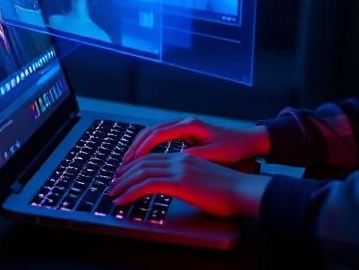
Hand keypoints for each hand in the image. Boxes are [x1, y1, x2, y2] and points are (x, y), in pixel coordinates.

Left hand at [109, 152, 270, 216]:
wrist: (245, 190)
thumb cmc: (231, 189)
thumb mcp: (206, 179)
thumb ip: (191, 179)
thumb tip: (182, 188)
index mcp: (186, 157)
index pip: (154, 157)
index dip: (136, 165)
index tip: (125, 175)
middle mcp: (180, 159)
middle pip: (144, 162)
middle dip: (124, 173)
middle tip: (113, 183)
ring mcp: (179, 168)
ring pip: (141, 172)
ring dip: (123, 183)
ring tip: (113, 194)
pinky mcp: (179, 182)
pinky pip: (146, 185)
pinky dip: (130, 192)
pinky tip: (123, 201)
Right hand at [121, 116, 269, 165]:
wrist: (245, 142)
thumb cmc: (233, 148)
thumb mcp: (215, 154)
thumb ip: (195, 155)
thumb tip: (176, 158)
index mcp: (190, 125)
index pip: (158, 134)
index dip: (143, 148)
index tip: (132, 162)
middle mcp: (184, 122)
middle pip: (151, 131)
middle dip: (135, 146)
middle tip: (124, 163)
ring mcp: (183, 126)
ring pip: (153, 132)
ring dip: (139, 145)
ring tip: (128, 162)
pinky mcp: (184, 133)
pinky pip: (159, 137)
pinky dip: (148, 145)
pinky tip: (141, 157)